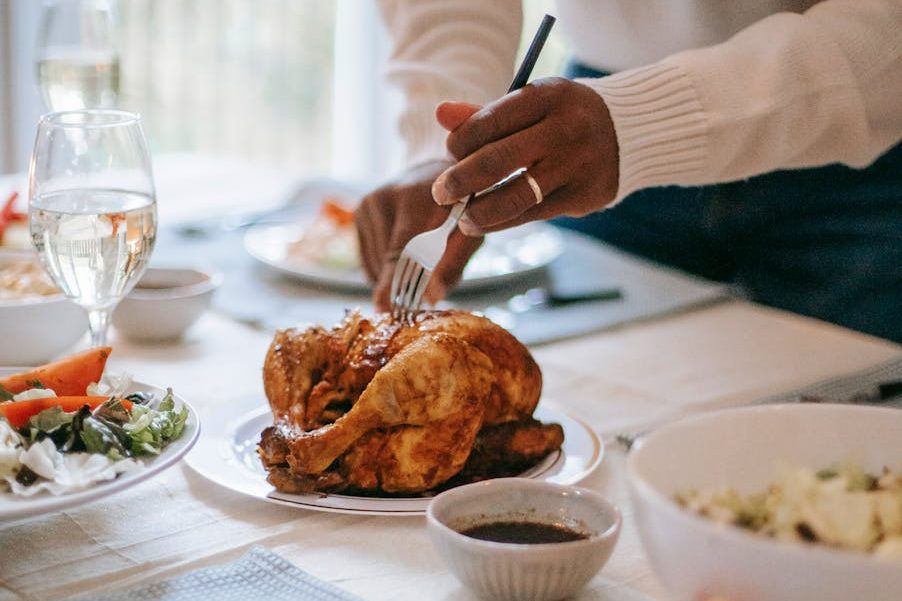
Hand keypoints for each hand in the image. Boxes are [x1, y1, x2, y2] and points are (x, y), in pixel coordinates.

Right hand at [354, 159, 483, 310]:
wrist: (438, 172)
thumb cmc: (460, 207)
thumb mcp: (469, 233)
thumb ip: (452, 265)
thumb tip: (431, 298)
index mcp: (414, 200)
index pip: (400, 249)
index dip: (393, 281)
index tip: (384, 307)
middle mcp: (383, 198)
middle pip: (386, 261)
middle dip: (403, 284)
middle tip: (424, 289)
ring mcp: (367, 204)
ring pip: (374, 264)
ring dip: (394, 276)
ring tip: (417, 260)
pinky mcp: (358, 212)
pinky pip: (367, 260)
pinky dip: (383, 269)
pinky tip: (402, 255)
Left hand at [431, 78, 618, 234]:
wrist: (626, 132)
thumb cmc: (563, 117)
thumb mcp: (530, 104)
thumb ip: (485, 113)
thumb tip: (441, 114)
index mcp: (547, 96)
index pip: (490, 121)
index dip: (460, 142)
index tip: (449, 155)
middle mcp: (565, 129)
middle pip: (498, 159)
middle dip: (461, 180)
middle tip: (440, 194)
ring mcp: (577, 164)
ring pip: (516, 195)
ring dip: (480, 211)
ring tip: (462, 218)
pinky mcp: (584, 195)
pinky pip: (534, 214)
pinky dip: (503, 222)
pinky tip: (485, 224)